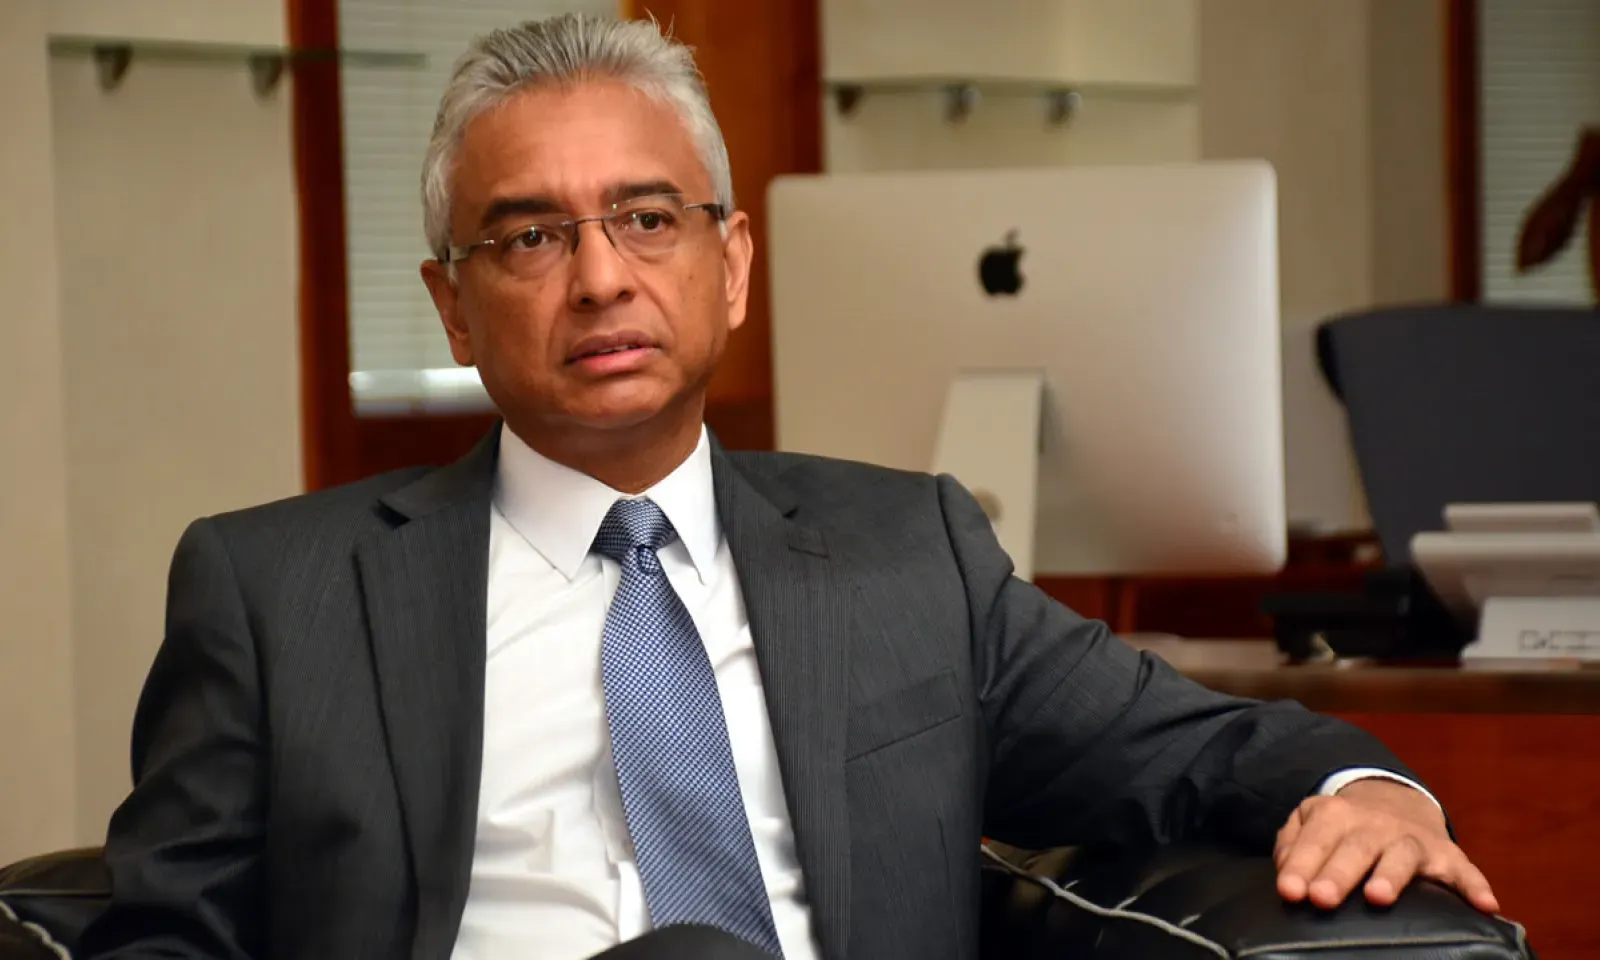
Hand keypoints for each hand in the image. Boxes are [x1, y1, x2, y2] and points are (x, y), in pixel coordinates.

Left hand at [1274, 778, 1498, 912]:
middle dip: (1338, 873)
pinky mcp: (1448, 856)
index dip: (1301, 866)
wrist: (1396, 802)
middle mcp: (1375, 824)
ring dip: (1391, 875)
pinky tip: (1485, 905)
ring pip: (1403, 854)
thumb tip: (1286, 874)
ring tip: (1378, 897)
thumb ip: (1291, 845)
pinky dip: (1476, 886)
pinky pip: (1465, 871)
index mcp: (1336, 815)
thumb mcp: (1311, 823)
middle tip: (1322, 898)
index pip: (1314, 841)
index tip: (1290, 892)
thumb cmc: (1343, 827)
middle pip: (1356, 848)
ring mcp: (1413, 839)